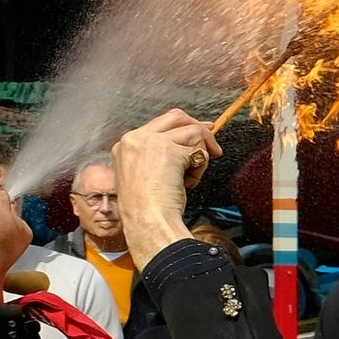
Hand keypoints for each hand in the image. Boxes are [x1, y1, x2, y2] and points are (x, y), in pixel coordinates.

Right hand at [112, 109, 221, 262]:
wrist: (146, 221)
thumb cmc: (146, 209)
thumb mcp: (144, 175)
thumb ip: (158, 156)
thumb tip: (188, 142)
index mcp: (125, 144)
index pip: (160, 124)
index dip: (183, 126)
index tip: (200, 133)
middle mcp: (135, 138)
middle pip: (176, 117)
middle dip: (199, 129)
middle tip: (213, 146)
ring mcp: (152, 142)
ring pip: (192, 132)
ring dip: (200, 155)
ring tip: (192, 176)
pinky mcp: (169, 150)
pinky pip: (199, 151)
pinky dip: (201, 167)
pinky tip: (189, 183)